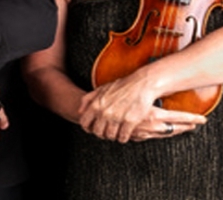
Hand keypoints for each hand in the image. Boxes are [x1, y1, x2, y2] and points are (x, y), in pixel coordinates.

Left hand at [79, 75, 205, 142]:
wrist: (142, 84)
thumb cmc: (122, 86)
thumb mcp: (102, 88)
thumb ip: (88, 99)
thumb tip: (79, 111)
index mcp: (96, 104)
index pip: (85, 123)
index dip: (88, 128)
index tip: (93, 129)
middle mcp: (105, 112)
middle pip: (97, 132)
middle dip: (102, 133)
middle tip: (107, 132)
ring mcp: (117, 117)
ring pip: (110, 136)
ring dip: (113, 136)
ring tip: (116, 132)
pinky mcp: (130, 121)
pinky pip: (123, 137)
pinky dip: (123, 137)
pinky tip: (125, 134)